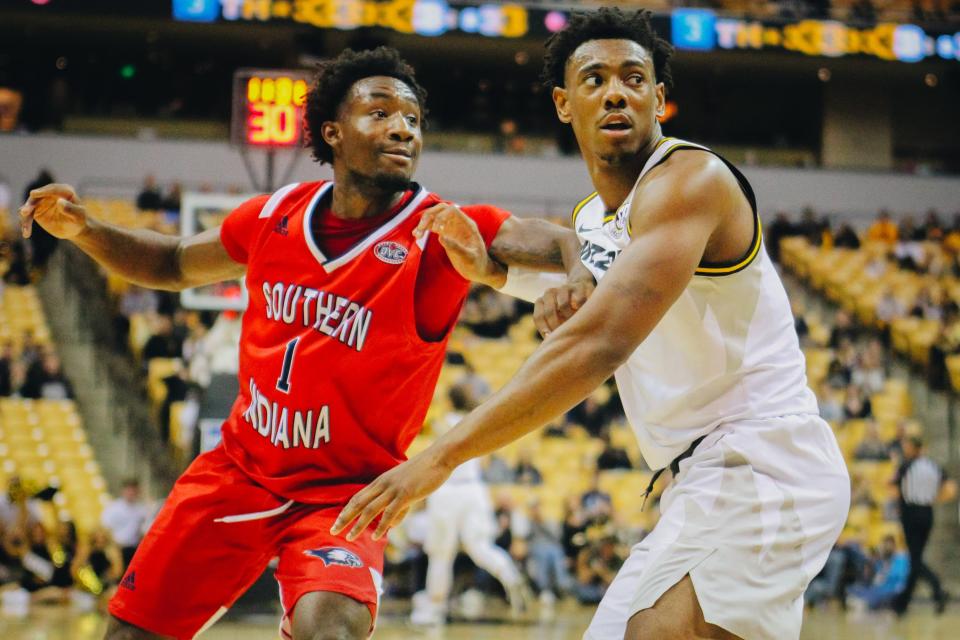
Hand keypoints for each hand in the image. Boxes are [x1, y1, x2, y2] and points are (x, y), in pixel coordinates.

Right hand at [19, 184, 88, 239]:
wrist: (74, 229)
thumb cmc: (79, 220)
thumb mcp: (78, 216)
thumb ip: (70, 209)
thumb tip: (60, 202)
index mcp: (64, 190)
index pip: (53, 189)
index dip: (43, 191)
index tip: (33, 194)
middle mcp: (50, 193)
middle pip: (37, 197)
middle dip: (30, 204)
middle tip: (24, 212)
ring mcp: (41, 201)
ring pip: (30, 206)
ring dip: (25, 215)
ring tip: (25, 226)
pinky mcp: (35, 211)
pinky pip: (27, 216)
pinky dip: (25, 224)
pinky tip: (26, 233)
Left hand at [331, 451, 453, 541]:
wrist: (438, 458)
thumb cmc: (424, 473)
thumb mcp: (407, 489)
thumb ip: (398, 508)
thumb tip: (391, 525)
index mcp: (381, 481)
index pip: (358, 497)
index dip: (346, 510)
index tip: (336, 523)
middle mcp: (383, 484)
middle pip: (358, 503)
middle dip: (344, 518)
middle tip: (333, 531)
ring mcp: (394, 489)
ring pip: (370, 509)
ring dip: (358, 525)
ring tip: (349, 538)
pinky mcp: (405, 494)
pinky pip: (390, 512)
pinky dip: (382, 525)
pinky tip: (377, 536)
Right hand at [414, 203, 505, 287]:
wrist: (478, 271)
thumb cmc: (477, 264)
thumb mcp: (469, 258)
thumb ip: (456, 247)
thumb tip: (441, 237)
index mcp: (467, 225)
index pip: (452, 210)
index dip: (441, 216)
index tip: (436, 229)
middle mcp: (459, 223)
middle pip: (441, 210)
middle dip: (429, 216)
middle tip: (421, 229)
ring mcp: (452, 228)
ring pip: (435, 217)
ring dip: (424, 222)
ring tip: (417, 234)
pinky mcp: (445, 234)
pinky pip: (432, 226)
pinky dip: (424, 228)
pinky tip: (417, 235)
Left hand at [533, 276, 594, 336]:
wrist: (581, 288)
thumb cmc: (566, 310)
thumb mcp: (557, 318)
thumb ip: (551, 328)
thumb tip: (548, 342)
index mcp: (542, 301)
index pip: (539, 317)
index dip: (545, 329)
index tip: (552, 338)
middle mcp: (550, 292)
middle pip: (549, 312)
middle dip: (557, 326)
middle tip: (565, 334)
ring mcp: (565, 288)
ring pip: (563, 305)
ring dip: (569, 317)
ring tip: (575, 324)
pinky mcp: (580, 286)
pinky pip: (579, 301)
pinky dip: (581, 310)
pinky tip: (585, 316)